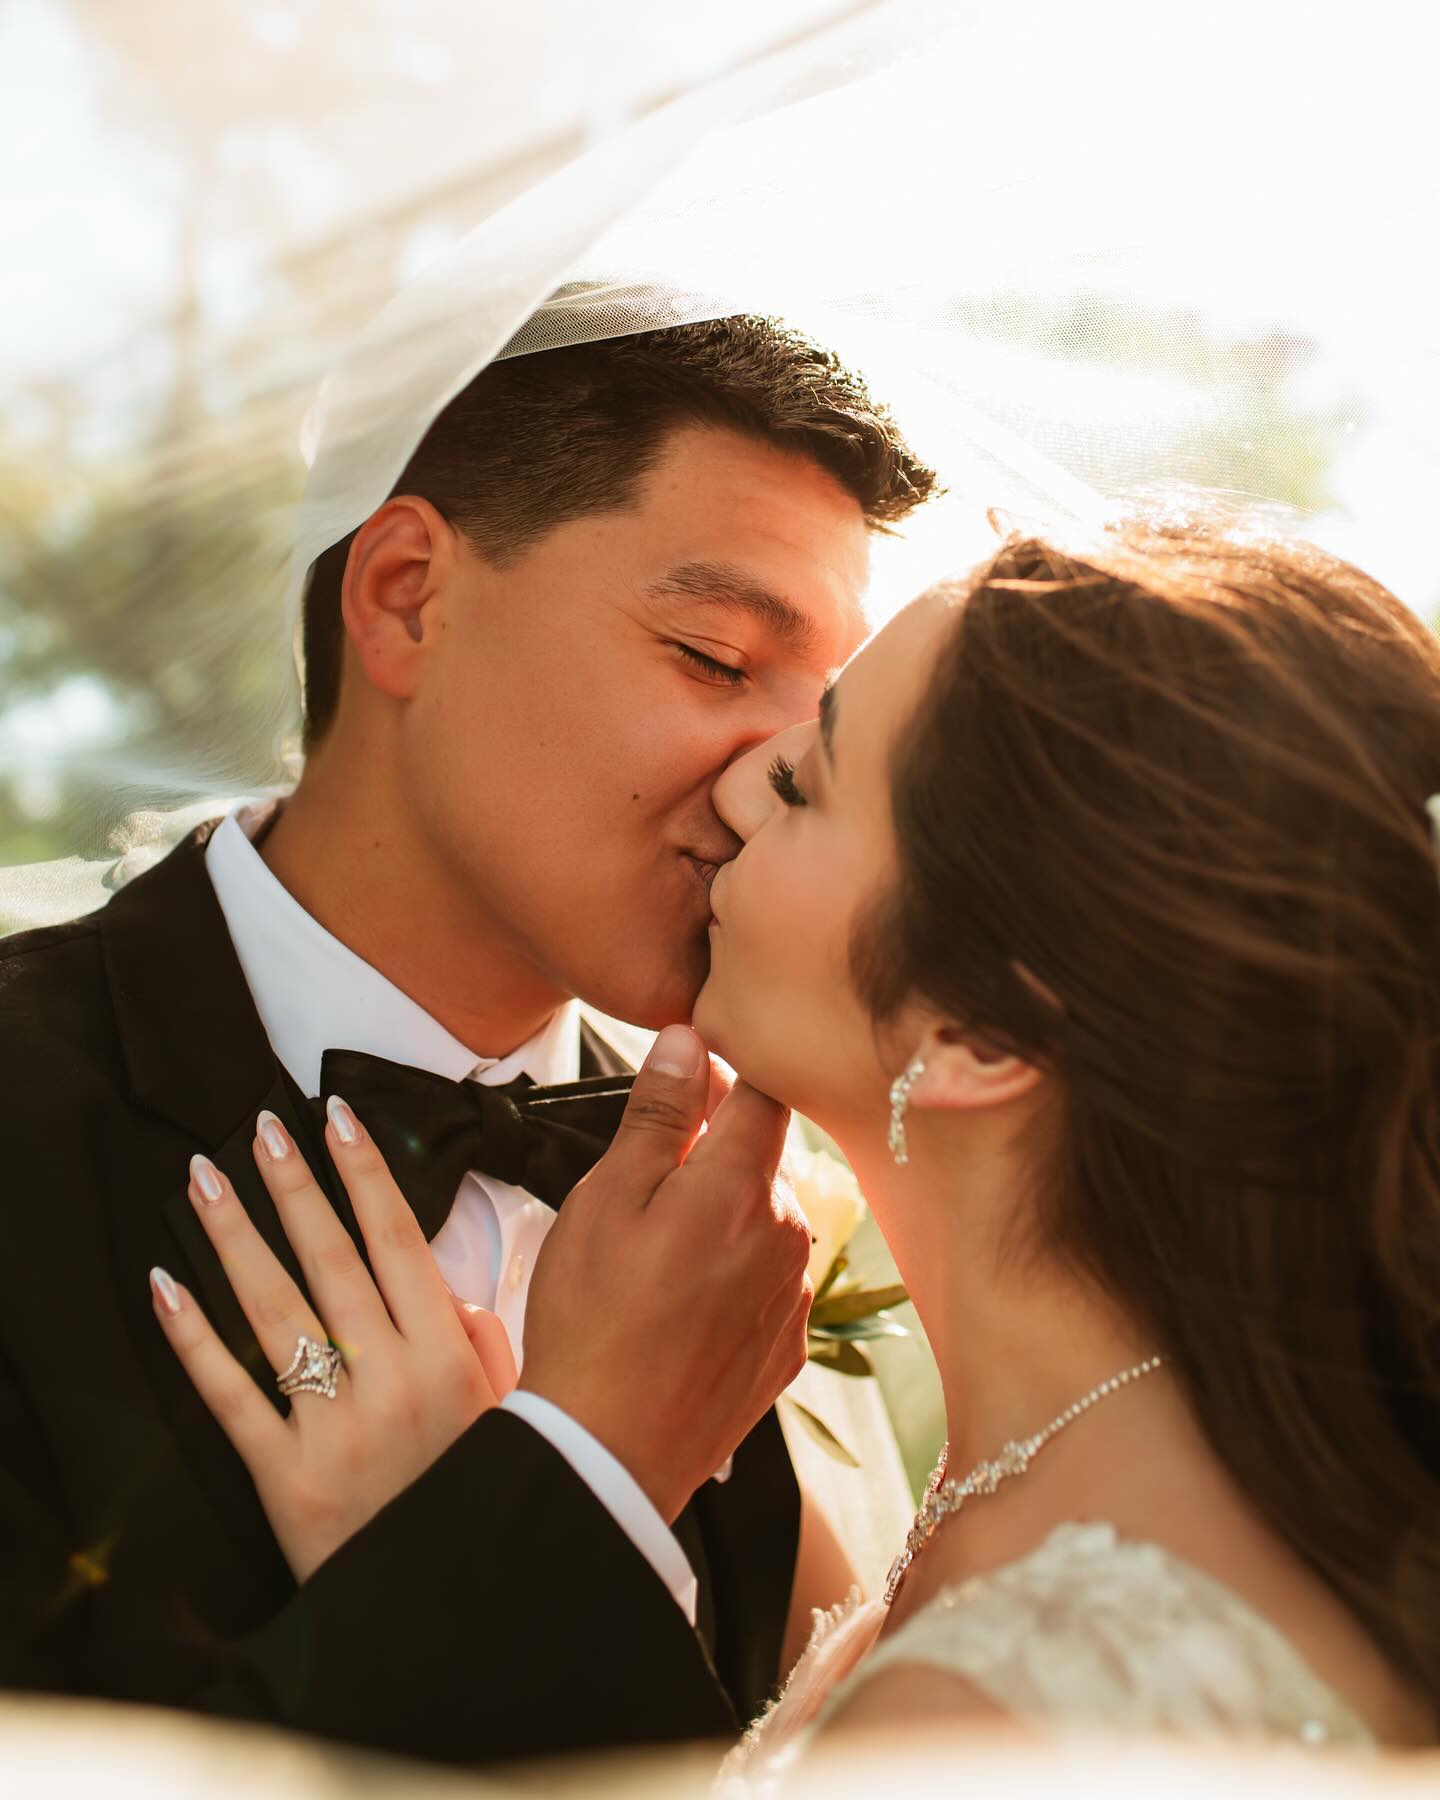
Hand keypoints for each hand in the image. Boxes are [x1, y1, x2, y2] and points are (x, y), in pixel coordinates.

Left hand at [150, 1102, 517, 1581]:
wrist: (450, 1606)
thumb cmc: (478, 1494)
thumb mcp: (508, 1413)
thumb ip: (481, 1341)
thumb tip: (440, 1287)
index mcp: (446, 1357)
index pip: (396, 1240)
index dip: (364, 1174)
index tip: (337, 1119)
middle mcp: (391, 1380)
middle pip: (330, 1260)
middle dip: (295, 1185)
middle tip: (261, 1127)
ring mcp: (334, 1426)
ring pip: (275, 1311)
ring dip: (236, 1237)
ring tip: (206, 1179)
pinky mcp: (285, 1477)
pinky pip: (230, 1396)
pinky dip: (194, 1339)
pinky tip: (167, 1286)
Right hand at [520, 1024, 812, 1522]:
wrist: (608, 1453)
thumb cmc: (592, 1319)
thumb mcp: (607, 1197)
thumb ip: (659, 1113)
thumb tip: (692, 1039)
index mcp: (745, 1187)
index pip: (765, 1091)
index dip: (728, 1073)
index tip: (691, 1078)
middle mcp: (790, 1234)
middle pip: (766, 1157)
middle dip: (718, 1152)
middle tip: (647, 1184)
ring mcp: (795, 1296)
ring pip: (768, 1219)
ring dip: (726, 1216)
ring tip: (657, 1256)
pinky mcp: (788, 1347)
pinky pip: (770, 1280)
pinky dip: (735, 1274)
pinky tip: (682, 1303)